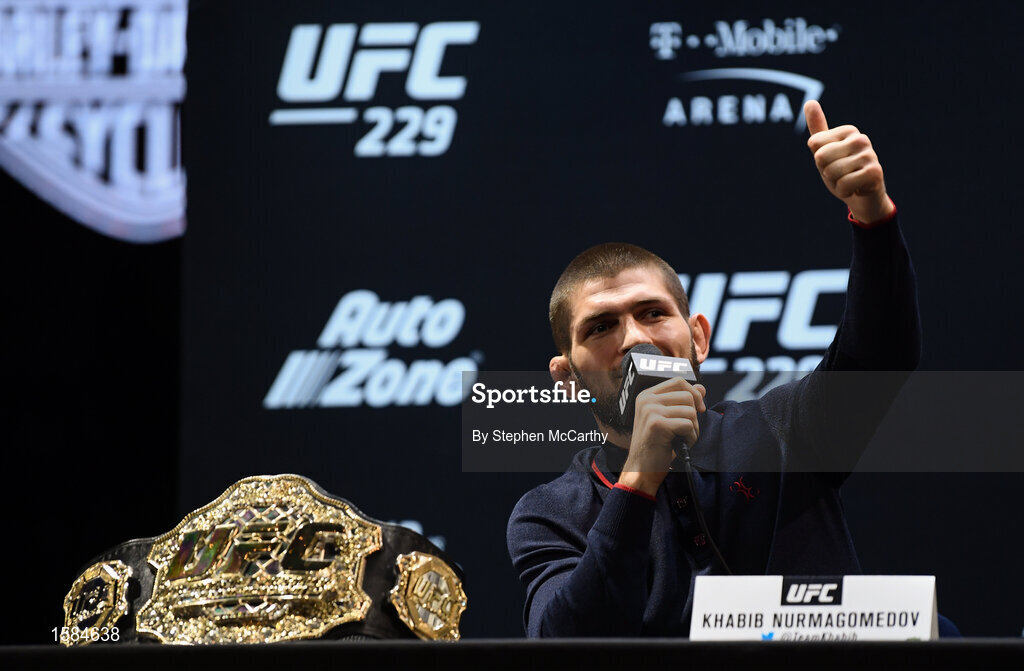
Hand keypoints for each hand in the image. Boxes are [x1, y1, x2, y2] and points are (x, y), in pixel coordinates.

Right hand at [618, 377, 706, 495]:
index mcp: (647, 395)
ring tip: (681, 439)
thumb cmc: (657, 444)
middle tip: (685, 431)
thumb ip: (683, 401)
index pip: (678, 381)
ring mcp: (649, 410)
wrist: (642, 468)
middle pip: (687, 396)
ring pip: (690, 411)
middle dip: (694, 416)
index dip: (694, 393)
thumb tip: (702, 387)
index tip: (699, 408)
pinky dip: (690, 438)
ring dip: (693, 429)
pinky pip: (687, 425)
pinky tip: (679, 445)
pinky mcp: (656, 424)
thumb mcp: (670, 418)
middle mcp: (646, 399)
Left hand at [805, 100, 894, 224]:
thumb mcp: (825, 151)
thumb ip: (818, 129)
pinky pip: (843, 185)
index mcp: (848, 130)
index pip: (814, 144)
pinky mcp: (874, 172)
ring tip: (849, 180)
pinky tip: (856, 188)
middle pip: (820, 157)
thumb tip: (810, 102)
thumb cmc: (842, 172)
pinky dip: (845, 191)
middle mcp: (860, 138)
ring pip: (831, 172)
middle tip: (840, 174)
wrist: (864, 197)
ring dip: (836, 183)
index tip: (834, 162)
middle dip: (826, 171)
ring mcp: (869, 154)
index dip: (819, 159)